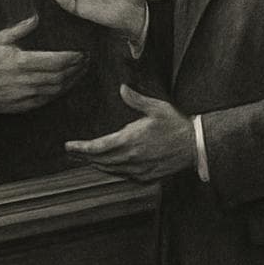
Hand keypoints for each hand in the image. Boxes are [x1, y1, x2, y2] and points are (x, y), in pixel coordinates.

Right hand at [0, 14, 85, 114]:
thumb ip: (19, 29)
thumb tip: (36, 18)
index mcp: (22, 62)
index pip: (56, 61)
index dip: (72, 58)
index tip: (81, 53)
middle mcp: (27, 80)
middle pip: (60, 76)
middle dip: (77, 69)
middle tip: (87, 60)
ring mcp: (26, 95)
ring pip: (57, 89)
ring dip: (72, 81)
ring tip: (81, 71)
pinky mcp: (24, 106)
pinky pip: (48, 99)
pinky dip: (60, 92)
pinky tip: (67, 85)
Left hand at [64, 85, 193, 181]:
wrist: (195, 145)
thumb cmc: (176, 124)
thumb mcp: (156, 107)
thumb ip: (136, 99)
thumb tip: (122, 88)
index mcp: (130, 140)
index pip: (98, 147)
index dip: (81, 148)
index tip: (68, 146)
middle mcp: (131, 157)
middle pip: (100, 161)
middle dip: (83, 157)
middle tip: (71, 152)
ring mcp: (138, 169)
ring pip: (110, 170)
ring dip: (95, 164)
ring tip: (84, 159)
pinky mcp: (145, 176)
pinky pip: (122, 175)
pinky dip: (111, 170)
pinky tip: (107, 166)